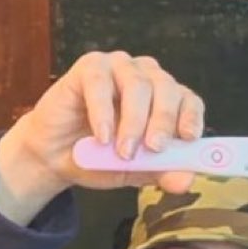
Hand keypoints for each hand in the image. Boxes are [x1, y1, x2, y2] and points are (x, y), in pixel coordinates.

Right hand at [0, 52, 205, 223]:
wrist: (56, 157)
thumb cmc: (102, 158)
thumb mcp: (137, 171)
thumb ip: (162, 172)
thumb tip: (185, 181)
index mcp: (166, 98)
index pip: (189, 100)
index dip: (191, 117)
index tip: (188, 138)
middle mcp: (147, 77)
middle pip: (166, 89)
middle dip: (163, 121)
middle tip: (155, 148)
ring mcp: (119, 67)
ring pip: (137, 85)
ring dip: (133, 121)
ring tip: (123, 151)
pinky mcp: (89, 67)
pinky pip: (100, 83)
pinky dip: (103, 112)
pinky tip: (102, 137)